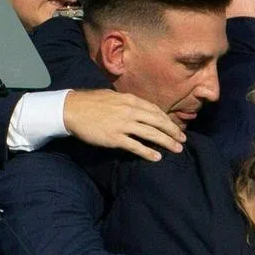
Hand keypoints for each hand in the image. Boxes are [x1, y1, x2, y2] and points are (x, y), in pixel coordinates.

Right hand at [63, 89, 185, 160]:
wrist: (71, 110)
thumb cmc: (91, 102)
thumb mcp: (113, 96)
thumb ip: (128, 102)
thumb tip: (140, 109)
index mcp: (130, 100)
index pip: (155, 110)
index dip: (168, 120)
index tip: (175, 127)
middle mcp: (130, 111)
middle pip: (158, 122)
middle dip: (173, 131)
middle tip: (183, 140)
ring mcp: (123, 125)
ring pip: (151, 134)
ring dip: (167, 142)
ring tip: (177, 149)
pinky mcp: (115, 138)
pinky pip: (136, 146)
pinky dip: (148, 153)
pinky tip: (157, 158)